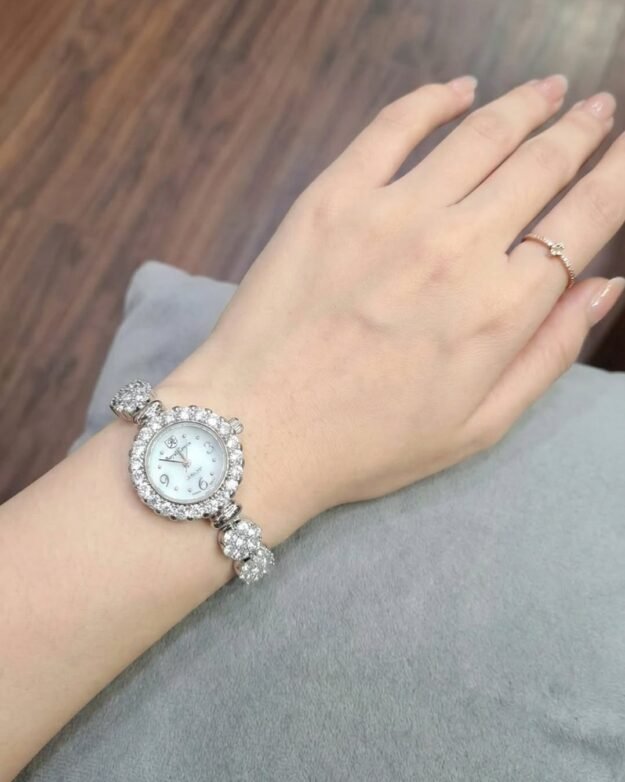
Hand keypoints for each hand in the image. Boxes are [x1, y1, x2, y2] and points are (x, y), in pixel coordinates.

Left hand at [163, 75, 624, 538]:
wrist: (256, 431)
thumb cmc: (367, 443)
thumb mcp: (478, 426)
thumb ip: (548, 354)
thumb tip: (604, 287)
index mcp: (501, 309)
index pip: (586, 217)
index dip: (617, 175)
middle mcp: (457, 248)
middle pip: (541, 164)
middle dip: (581, 129)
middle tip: (596, 109)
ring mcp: (392, 215)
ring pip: (481, 134)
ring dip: (526, 103)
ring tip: (549, 90)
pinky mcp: (332, 198)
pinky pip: (395, 125)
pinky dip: (435, 98)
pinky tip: (459, 89)